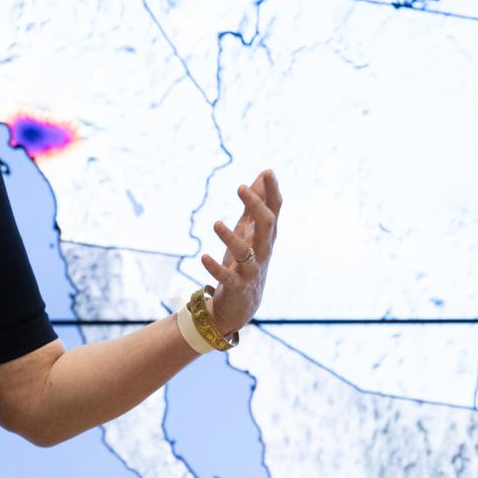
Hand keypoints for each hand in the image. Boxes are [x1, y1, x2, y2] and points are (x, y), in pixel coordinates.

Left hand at [199, 168, 281, 336]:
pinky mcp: (236, 286)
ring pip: (247, 252)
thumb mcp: (249, 231)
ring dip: (231, 237)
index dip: (272, 191)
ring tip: (216, 223)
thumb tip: (261, 176)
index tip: (268, 171)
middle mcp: (263, 251)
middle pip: (267, 226)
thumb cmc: (245, 262)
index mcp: (266, 236)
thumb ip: (254, 205)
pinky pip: (227, 276)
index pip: (274, 210)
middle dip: (256, 206)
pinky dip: (215, 267)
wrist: (242, 305)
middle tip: (240, 187)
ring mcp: (251, 270)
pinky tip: (203, 257)